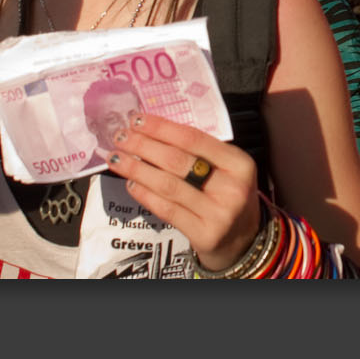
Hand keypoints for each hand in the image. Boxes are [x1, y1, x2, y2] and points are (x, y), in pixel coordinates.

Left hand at [106, 114, 262, 271]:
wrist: (242, 239)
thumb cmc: (227, 195)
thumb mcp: (227, 169)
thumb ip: (199, 151)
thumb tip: (151, 131)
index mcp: (239, 163)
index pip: (194, 139)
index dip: (161, 128)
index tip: (136, 119)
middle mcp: (232, 188)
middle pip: (177, 161)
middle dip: (143, 146)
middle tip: (120, 137)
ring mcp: (218, 213)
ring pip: (168, 185)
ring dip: (137, 169)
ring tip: (117, 159)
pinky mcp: (204, 234)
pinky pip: (166, 209)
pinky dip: (144, 194)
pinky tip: (130, 183)